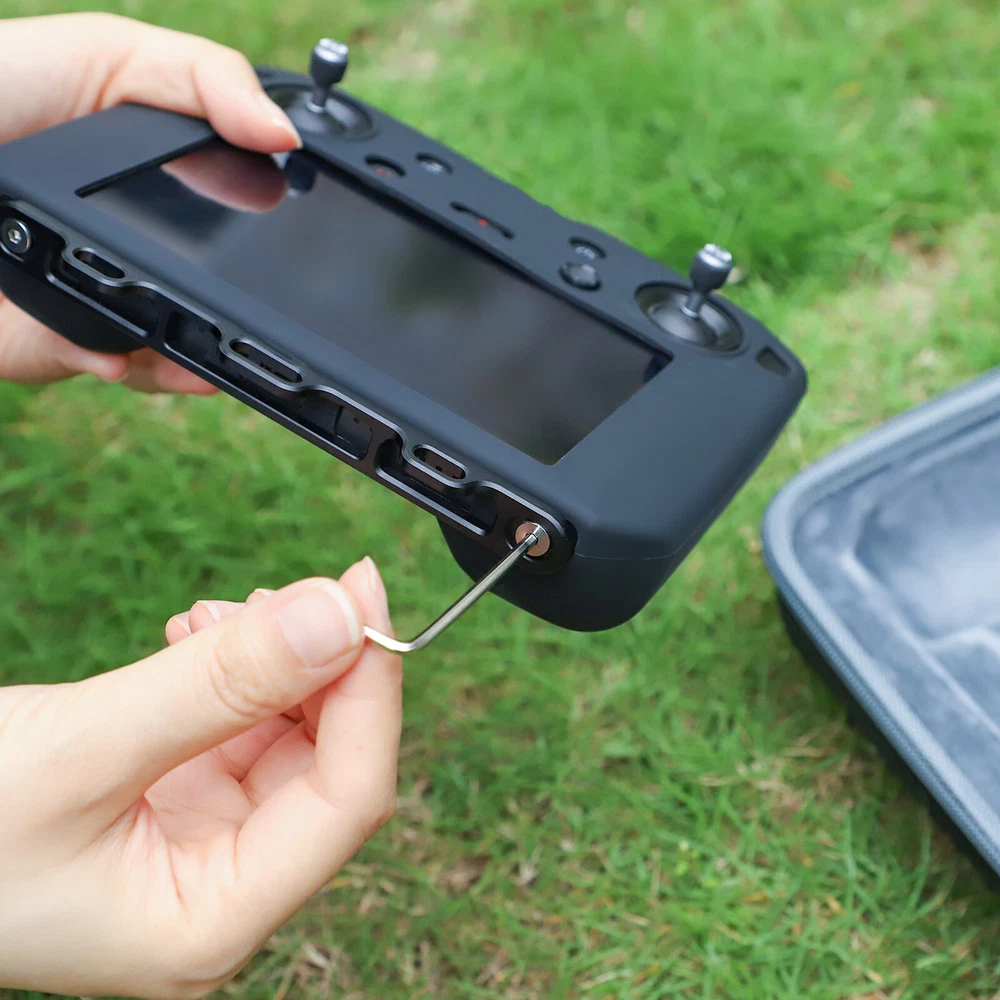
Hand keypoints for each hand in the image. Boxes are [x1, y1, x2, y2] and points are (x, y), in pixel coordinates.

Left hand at [0, 13, 302, 392]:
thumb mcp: (108, 56)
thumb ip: (204, 82)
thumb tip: (287, 139)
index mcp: (161, 185)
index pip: (244, 214)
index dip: (283, 224)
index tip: (319, 227)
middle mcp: (142, 250)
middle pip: (223, 292)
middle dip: (257, 306)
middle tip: (295, 309)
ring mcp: (104, 300)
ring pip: (181, 344)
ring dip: (212, 352)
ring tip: (235, 352)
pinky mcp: (61, 344)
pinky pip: (121, 368)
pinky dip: (154, 368)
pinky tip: (166, 360)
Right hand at [0, 558, 401, 997]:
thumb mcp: (83, 749)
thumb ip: (218, 684)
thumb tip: (339, 617)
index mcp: (211, 919)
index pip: (348, 799)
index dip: (372, 690)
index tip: (363, 592)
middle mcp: (217, 888)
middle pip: (326, 765)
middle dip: (322, 669)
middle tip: (303, 589)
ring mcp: (195, 842)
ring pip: (284, 739)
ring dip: (274, 665)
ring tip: (223, 616)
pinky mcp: (168, 800)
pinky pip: (234, 728)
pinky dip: (230, 674)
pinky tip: (199, 635)